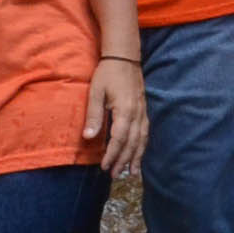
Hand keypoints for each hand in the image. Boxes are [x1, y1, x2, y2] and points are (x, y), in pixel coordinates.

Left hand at [82, 56, 145, 175]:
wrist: (124, 57)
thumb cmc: (108, 73)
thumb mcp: (96, 92)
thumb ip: (94, 115)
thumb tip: (88, 137)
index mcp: (125, 110)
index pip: (119, 138)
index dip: (112, 154)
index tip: (105, 166)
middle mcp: (137, 114)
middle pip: (132, 143)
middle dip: (123, 160)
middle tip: (115, 175)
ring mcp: (143, 112)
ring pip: (142, 140)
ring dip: (136, 157)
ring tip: (131, 173)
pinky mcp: (144, 110)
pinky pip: (145, 133)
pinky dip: (142, 146)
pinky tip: (138, 154)